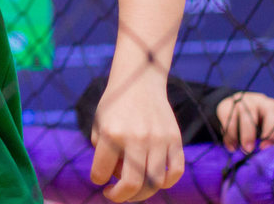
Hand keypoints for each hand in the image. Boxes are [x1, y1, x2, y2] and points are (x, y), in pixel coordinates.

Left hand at [90, 78, 184, 201]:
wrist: (139, 81)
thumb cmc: (115, 105)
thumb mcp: (99, 123)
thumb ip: (102, 151)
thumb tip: (110, 178)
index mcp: (112, 133)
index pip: (102, 172)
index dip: (98, 180)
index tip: (100, 180)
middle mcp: (137, 138)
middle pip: (133, 184)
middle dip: (121, 197)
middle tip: (114, 195)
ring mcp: (159, 140)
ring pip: (155, 182)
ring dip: (142, 193)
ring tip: (133, 189)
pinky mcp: (175, 140)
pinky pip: (176, 172)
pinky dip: (166, 182)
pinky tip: (155, 179)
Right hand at [216, 91, 273, 152]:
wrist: (232, 114)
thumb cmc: (256, 130)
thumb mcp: (269, 137)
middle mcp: (266, 104)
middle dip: (271, 133)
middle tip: (263, 149)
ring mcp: (246, 101)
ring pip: (249, 114)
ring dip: (247, 135)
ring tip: (245, 150)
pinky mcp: (228, 104)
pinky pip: (229, 118)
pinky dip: (230, 135)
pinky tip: (232, 147)